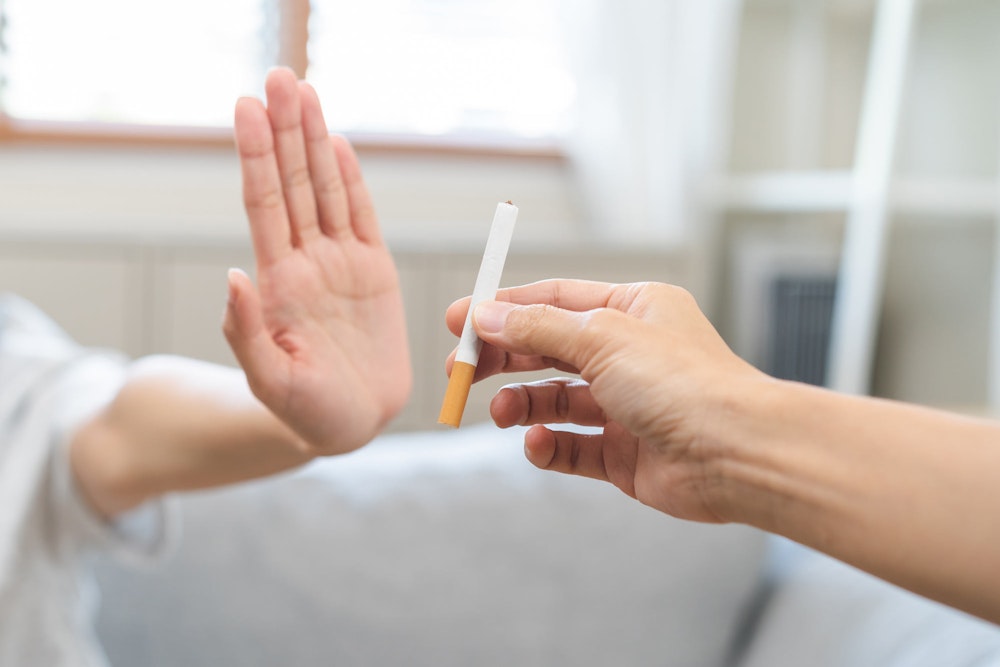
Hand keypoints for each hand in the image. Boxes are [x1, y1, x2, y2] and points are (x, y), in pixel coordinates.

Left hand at [225, 68, 410, 454]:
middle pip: (292, 183)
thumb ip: (248, 332)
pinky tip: (336, 144)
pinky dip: (350, 179)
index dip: (256, 157)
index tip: (246, 109)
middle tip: (278, 77)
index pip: (265, 206)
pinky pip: (362, 217)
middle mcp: (306, 262)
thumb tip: (233, 275)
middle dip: (284, 130)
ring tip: (303, 92)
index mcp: (279, 282)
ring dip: (313, 141)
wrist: (353, 424)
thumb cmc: (305, 412)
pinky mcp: (373, 272)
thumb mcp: (270, 382)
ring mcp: (340, 264)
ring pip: (325, 189)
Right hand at [445, 279, 765, 521]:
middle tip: (460, 370)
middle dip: (504, 359)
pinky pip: (573, 448)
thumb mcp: (601, 337)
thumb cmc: (684, 383)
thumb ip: (537, 329)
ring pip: (556, 401)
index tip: (459, 320)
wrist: (738, 454)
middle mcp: (630, 355)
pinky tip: (537, 443)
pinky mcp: (625, 454)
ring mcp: (627, 407)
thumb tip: (485, 315)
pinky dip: (548, 446)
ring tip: (502, 412)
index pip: (555, 300)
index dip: (505, 309)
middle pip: (549, 351)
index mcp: (634, 310)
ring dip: (522, 404)